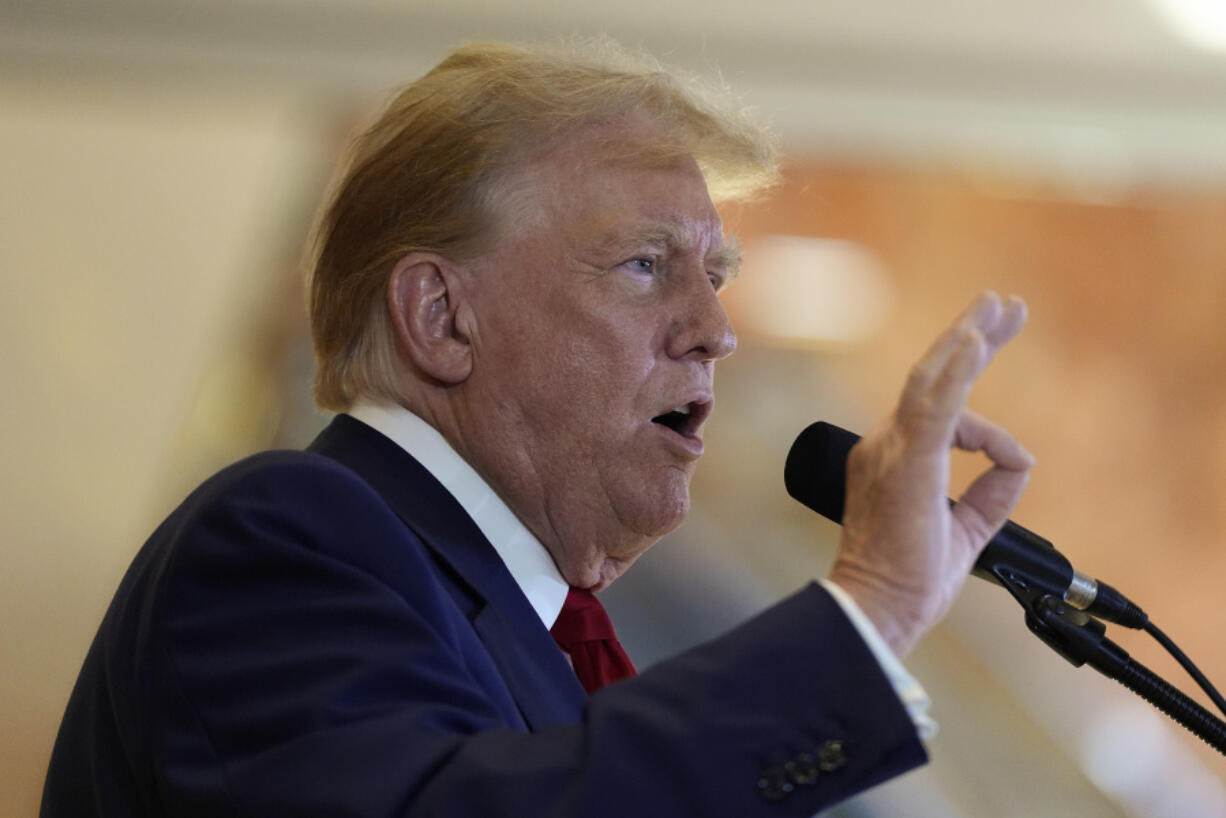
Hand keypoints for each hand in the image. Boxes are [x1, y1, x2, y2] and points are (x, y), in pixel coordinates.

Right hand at [828, 292, 1033, 656]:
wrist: (878, 608)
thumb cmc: (908, 580)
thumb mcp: (966, 530)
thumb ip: (992, 494)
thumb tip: (1023, 460)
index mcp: (893, 459)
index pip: (940, 413)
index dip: (983, 414)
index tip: (1017, 451)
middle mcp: (885, 444)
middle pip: (932, 378)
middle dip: (970, 336)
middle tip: (1002, 302)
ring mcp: (890, 449)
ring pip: (931, 380)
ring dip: (968, 339)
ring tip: (998, 306)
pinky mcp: (907, 462)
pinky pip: (934, 408)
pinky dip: (957, 373)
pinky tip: (976, 342)